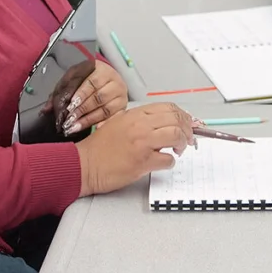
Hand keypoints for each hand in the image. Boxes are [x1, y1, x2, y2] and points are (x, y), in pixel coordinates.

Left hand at [62, 61, 127, 134]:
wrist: (105, 80)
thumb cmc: (85, 79)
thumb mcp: (71, 80)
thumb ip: (60, 93)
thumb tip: (46, 109)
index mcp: (100, 68)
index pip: (91, 82)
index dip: (80, 94)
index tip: (69, 105)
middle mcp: (114, 80)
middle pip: (99, 97)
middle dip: (82, 109)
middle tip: (69, 120)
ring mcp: (121, 94)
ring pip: (105, 109)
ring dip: (88, 120)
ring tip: (74, 127)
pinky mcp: (123, 107)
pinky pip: (113, 119)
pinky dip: (101, 125)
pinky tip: (91, 131)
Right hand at [74, 102, 194, 196]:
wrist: (83, 164)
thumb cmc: (99, 148)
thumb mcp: (118, 122)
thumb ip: (139, 121)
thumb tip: (162, 122)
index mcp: (134, 114)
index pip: (168, 107)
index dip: (182, 115)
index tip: (186, 123)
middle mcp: (139, 125)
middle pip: (176, 119)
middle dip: (187, 129)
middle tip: (188, 138)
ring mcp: (141, 143)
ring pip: (176, 135)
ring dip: (182, 143)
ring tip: (179, 149)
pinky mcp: (142, 161)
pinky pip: (167, 159)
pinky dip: (170, 162)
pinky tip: (164, 162)